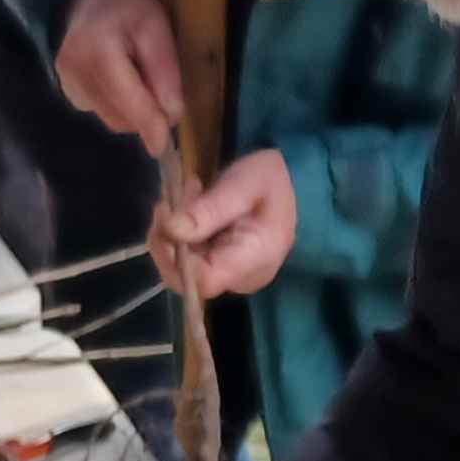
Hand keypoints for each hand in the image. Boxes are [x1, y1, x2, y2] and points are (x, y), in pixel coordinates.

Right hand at [55, 0, 183, 154]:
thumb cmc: (128, 5)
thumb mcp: (156, 27)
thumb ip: (164, 69)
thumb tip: (172, 115)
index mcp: (98, 52)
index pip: (128, 101)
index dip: (150, 125)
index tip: (165, 147)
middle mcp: (75, 72)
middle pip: (119, 116)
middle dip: (146, 117)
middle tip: (164, 93)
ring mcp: (66, 83)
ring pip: (110, 118)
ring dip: (134, 112)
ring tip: (141, 79)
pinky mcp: (67, 90)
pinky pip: (101, 111)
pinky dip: (120, 106)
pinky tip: (123, 82)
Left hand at [152, 147, 297, 300]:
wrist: (293, 182)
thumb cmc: (271, 180)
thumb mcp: (245, 182)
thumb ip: (211, 208)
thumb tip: (172, 229)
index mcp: (255, 259)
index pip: (203, 280)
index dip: (173, 255)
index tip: (165, 215)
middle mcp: (243, 278)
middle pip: (186, 277)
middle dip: (168, 239)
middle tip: (170, 201)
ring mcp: (232, 277)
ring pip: (182, 268)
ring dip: (172, 233)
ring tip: (186, 196)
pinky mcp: (223, 270)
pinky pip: (190, 260)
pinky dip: (180, 233)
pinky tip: (190, 207)